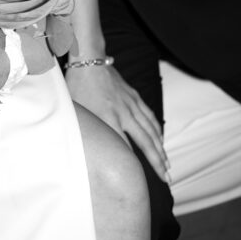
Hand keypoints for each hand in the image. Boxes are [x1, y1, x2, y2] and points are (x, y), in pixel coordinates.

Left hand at [65, 64, 169, 183]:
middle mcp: (123, 113)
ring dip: (160, 148)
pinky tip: (160, 140)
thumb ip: (80, 130)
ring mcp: (131, 105)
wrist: (89, 60)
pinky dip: (157, 130)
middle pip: (145, 142)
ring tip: (167, 164)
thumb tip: (73, 149)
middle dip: (157, 161)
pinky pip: (149, 117)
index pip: (122, 147)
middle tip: (166, 177)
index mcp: (107, 118)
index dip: (132, 164)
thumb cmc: (77, 86)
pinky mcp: (134, 97)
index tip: (140, 180)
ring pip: (151, 130)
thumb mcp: (74, 111)